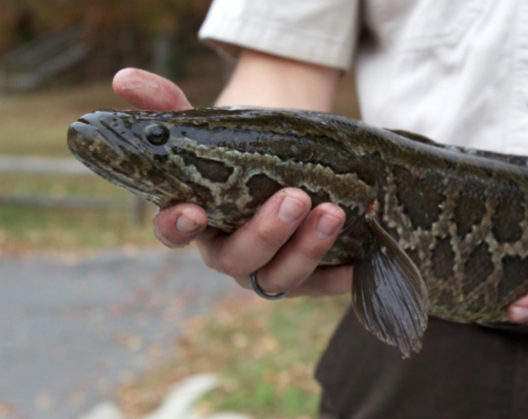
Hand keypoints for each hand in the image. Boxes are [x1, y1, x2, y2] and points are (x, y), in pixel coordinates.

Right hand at [112, 68, 352, 296]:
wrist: (289, 169)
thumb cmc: (242, 154)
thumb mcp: (210, 127)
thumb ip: (170, 106)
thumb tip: (125, 78)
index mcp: (196, 220)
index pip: (175, 233)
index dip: (178, 227)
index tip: (191, 211)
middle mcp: (228, 251)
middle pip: (237, 259)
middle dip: (265, 233)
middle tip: (295, 199)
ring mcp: (267, 269)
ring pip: (279, 277)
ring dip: (306, 250)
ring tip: (334, 213)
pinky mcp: (306, 279)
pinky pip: (320, 287)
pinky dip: (336, 280)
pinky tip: (357, 264)